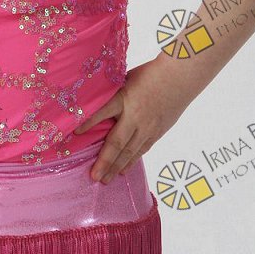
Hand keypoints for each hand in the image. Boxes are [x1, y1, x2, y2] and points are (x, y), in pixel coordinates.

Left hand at [73, 61, 181, 182]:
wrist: (179, 78)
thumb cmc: (150, 74)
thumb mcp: (125, 79)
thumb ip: (113, 94)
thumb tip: (94, 101)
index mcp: (124, 99)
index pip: (102, 112)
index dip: (89, 123)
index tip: (75, 133)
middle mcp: (135, 117)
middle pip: (117, 142)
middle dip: (104, 161)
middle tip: (93, 176)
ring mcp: (147, 127)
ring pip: (130, 151)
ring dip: (116, 166)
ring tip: (105, 179)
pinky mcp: (157, 132)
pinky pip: (142, 150)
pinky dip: (131, 161)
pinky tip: (123, 170)